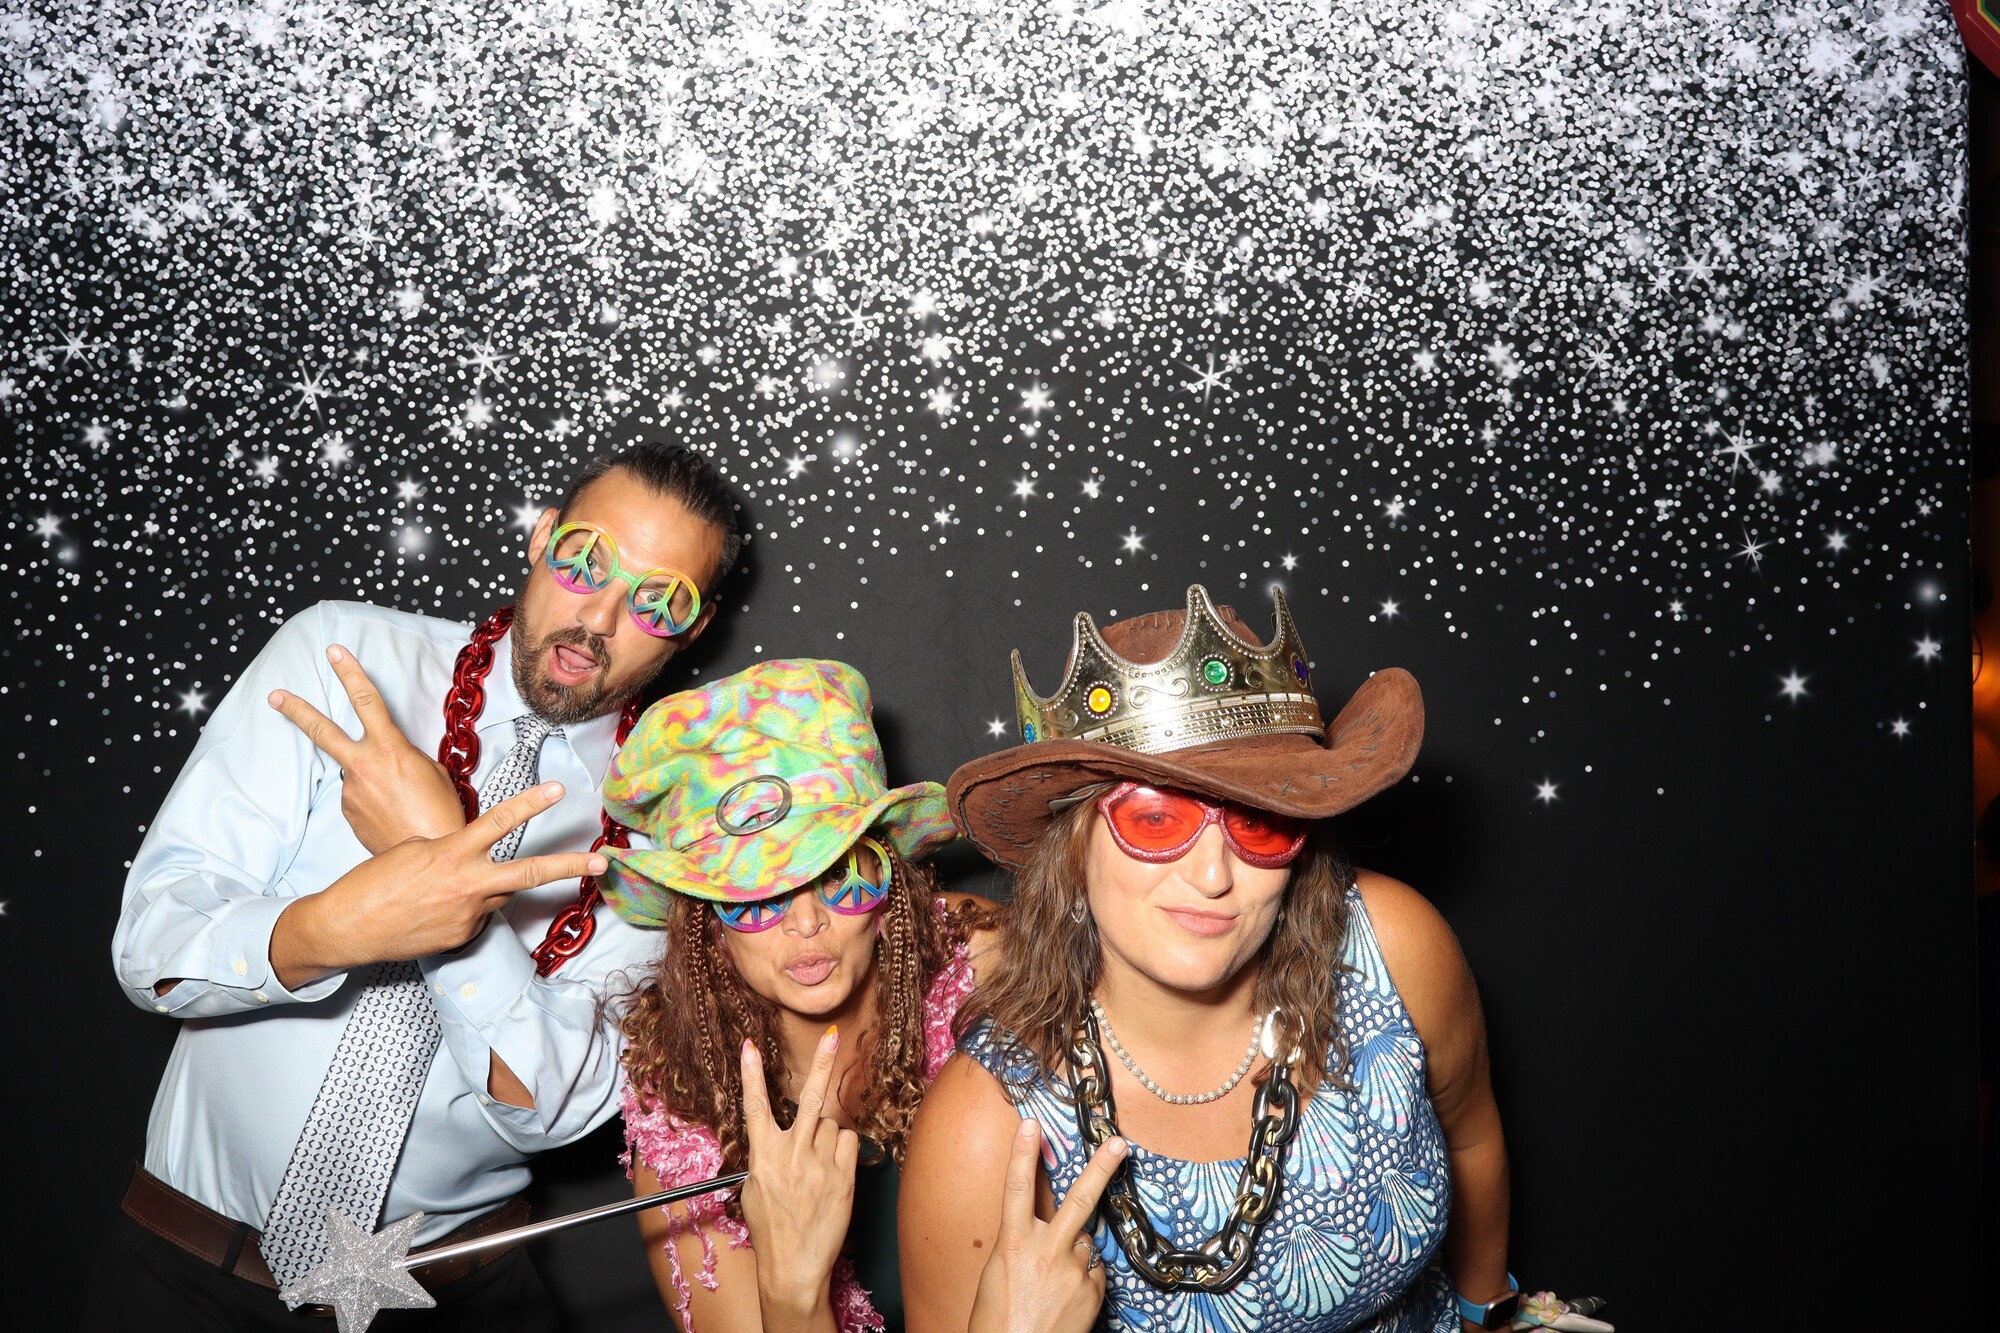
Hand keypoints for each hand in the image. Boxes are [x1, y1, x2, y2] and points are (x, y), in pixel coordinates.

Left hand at [269, 644, 465, 852]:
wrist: (430, 852)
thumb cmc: (440, 811)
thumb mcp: (432, 769)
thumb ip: (405, 754)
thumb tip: (389, 755)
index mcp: (389, 748)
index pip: (366, 700)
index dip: (349, 673)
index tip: (334, 652)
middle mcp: (363, 765)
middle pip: (322, 731)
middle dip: (296, 710)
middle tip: (276, 695)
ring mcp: (352, 790)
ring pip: (353, 770)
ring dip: (370, 776)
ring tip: (398, 798)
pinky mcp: (348, 811)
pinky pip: (358, 794)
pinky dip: (372, 797)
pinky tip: (391, 810)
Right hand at [274, 782, 606, 986]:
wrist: (346, 927)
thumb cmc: (374, 881)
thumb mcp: (414, 850)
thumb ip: (452, 848)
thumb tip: (472, 853)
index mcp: (452, 854)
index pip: (499, 822)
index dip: (531, 804)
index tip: (559, 789)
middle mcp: (467, 886)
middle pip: (529, 873)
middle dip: (569, 867)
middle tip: (602, 862)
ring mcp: (467, 916)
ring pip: (500, 894)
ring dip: (492, 886)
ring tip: (448, 887)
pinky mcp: (462, 938)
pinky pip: (477, 917)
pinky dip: (466, 909)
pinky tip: (435, 911)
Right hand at [738, 1027, 859, 1326]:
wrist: (795, 1263)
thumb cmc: (772, 1228)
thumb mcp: (754, 1189)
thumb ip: (767, 1157)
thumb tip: (778, 1138)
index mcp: (764, 1155)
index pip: (755, 1106)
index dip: (751, 1074)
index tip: (749, 1046)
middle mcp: (793, 1153)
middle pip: (809, 1098)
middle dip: (821, 1064)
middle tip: (832, 1036)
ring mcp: (821, 1163)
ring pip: (832, 1125)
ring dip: (827, 1136)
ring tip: (817, 1165)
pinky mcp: (844, 1174)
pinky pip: (850, 1142)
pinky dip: (844, 1149)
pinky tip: (834, 1169)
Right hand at [968, 1119, 1126, 1332]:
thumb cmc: (996, 1322)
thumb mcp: (997, 1274)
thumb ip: (1021, 1245)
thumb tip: (1044, 1230)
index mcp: (1013, 1245)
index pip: (1018, 1189)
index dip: (1023, 1153)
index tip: (1031, 1124)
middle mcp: (1046, 1253)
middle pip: (1079, 1200)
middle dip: (1101, 1169)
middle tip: (1119, 1144)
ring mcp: (1074, 1272)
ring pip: (1086, 1243)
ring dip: (1075, 1252)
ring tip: (1052, 1282)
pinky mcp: (1093, 1292)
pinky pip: (1093, 1271)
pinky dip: (1083, 1278)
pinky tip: (1065, 1297)